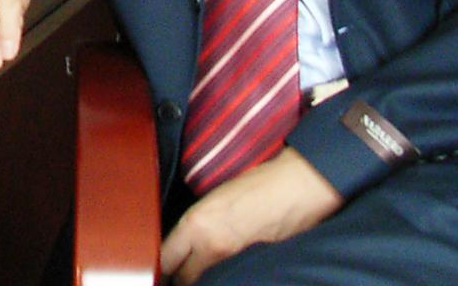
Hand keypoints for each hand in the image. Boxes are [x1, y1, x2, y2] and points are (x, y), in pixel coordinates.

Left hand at [160, 148, 343, 284]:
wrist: (296, 186)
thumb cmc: (259, 182)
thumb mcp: (216, 196)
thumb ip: (197, 222)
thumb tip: (185, 239)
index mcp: (197, 223)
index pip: (165, 257)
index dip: (161, 262)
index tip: (161, 261)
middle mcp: (211, 247)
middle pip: (182, 278)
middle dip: (179, 274)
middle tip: (179, 267)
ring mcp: (231, 261)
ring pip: (203, 281)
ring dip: (200, 277)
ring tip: (201, 268)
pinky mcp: (251, 268)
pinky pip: (227, 278)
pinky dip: (222, 277)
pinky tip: (224, 269)